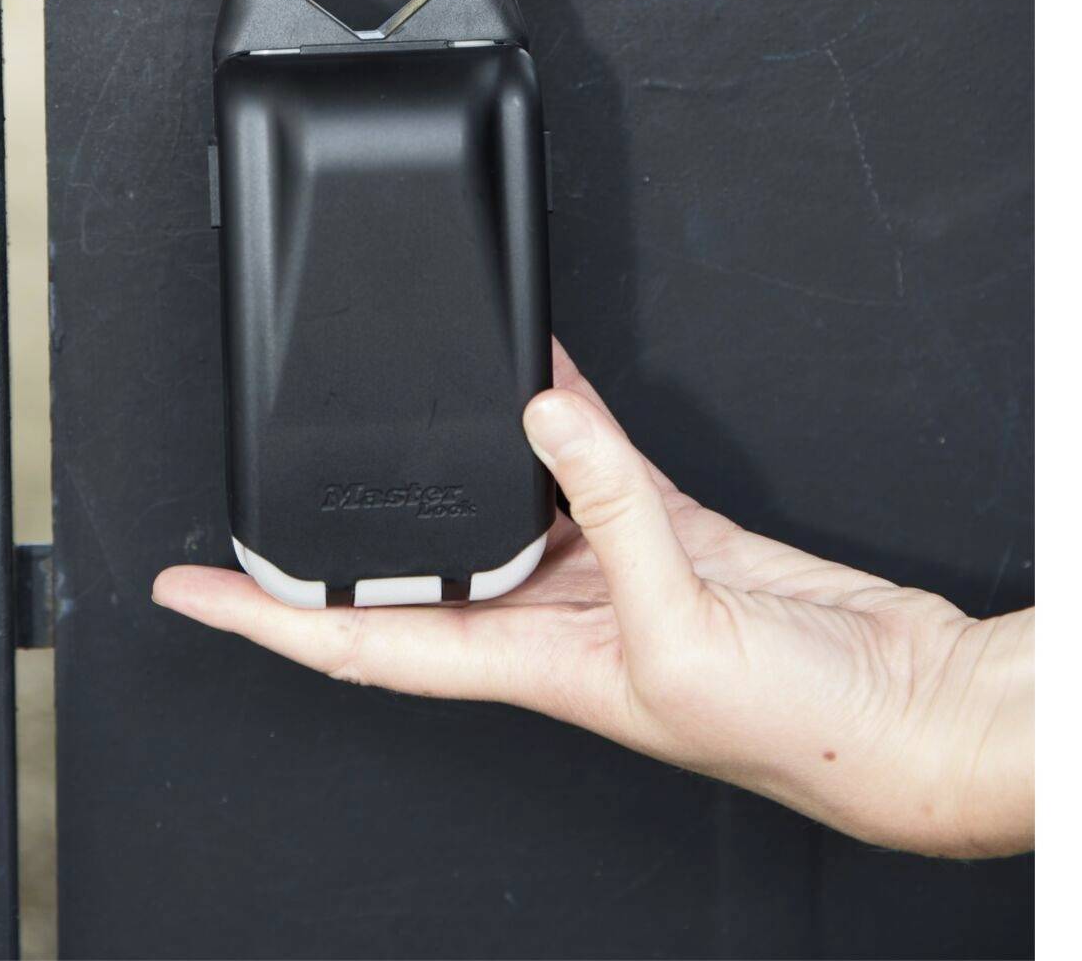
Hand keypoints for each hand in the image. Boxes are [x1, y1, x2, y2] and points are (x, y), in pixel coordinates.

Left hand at [153, 341, 1033, 857]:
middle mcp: (548, 618)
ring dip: (444, 447)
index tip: (188, 593)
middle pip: (413, 565)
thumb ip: (611, 510)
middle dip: (338, 528)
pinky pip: (587, 450)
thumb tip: (540, 412)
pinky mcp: (663, 525)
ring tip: (384, 391)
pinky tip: (523, 358)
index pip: (359, 640)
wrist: (893, 708)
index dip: (263, 619)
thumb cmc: (791, 724)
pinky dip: (556, 400)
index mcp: (527, 665)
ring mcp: (604, 568)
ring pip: (497, 491)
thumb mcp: (677, 629)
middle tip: (266, 474)